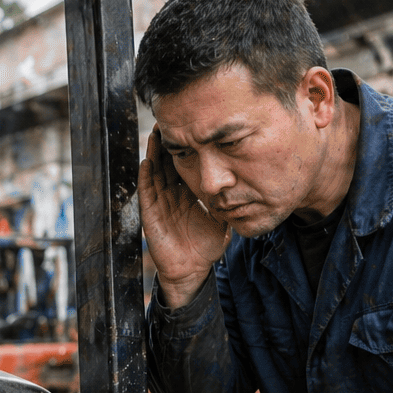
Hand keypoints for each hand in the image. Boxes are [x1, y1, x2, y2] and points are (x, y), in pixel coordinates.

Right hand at [138, 128, 230, 307]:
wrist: (192, 270)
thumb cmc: (206, 248)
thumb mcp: (222, 220)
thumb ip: (229, 203)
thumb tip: (247, 189)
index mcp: (187, 196)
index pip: (183, 167)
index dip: (184, 149)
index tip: (188, 130)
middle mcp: (171, 197)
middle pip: (166, 164)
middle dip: (166, 144)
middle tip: (168, 121)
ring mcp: (159, 205)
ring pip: (154, 174)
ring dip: (154, 154)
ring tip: (155, 135)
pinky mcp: (150, 216)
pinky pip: (146, 193)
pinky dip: (146, 178)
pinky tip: (147, 162)